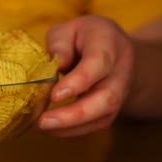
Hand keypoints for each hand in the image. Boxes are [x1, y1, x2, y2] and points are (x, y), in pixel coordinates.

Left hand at [38, 16, 134, 136]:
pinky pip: (94, 126)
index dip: (78, 81)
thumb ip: (60, 44)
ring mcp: (119, 94)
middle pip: (107, 98)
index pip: (98, 64)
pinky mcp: (110, 111)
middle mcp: (120, 71)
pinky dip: (71, 131)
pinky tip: (50, 129)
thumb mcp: (68, 29)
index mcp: (109, 43)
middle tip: (43, 121)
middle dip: (75, 114)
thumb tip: (54, 67)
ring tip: (41, 127)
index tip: (55, 95)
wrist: (117, 52)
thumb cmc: (85, 38)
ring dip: (70, 127)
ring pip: (102, 117)